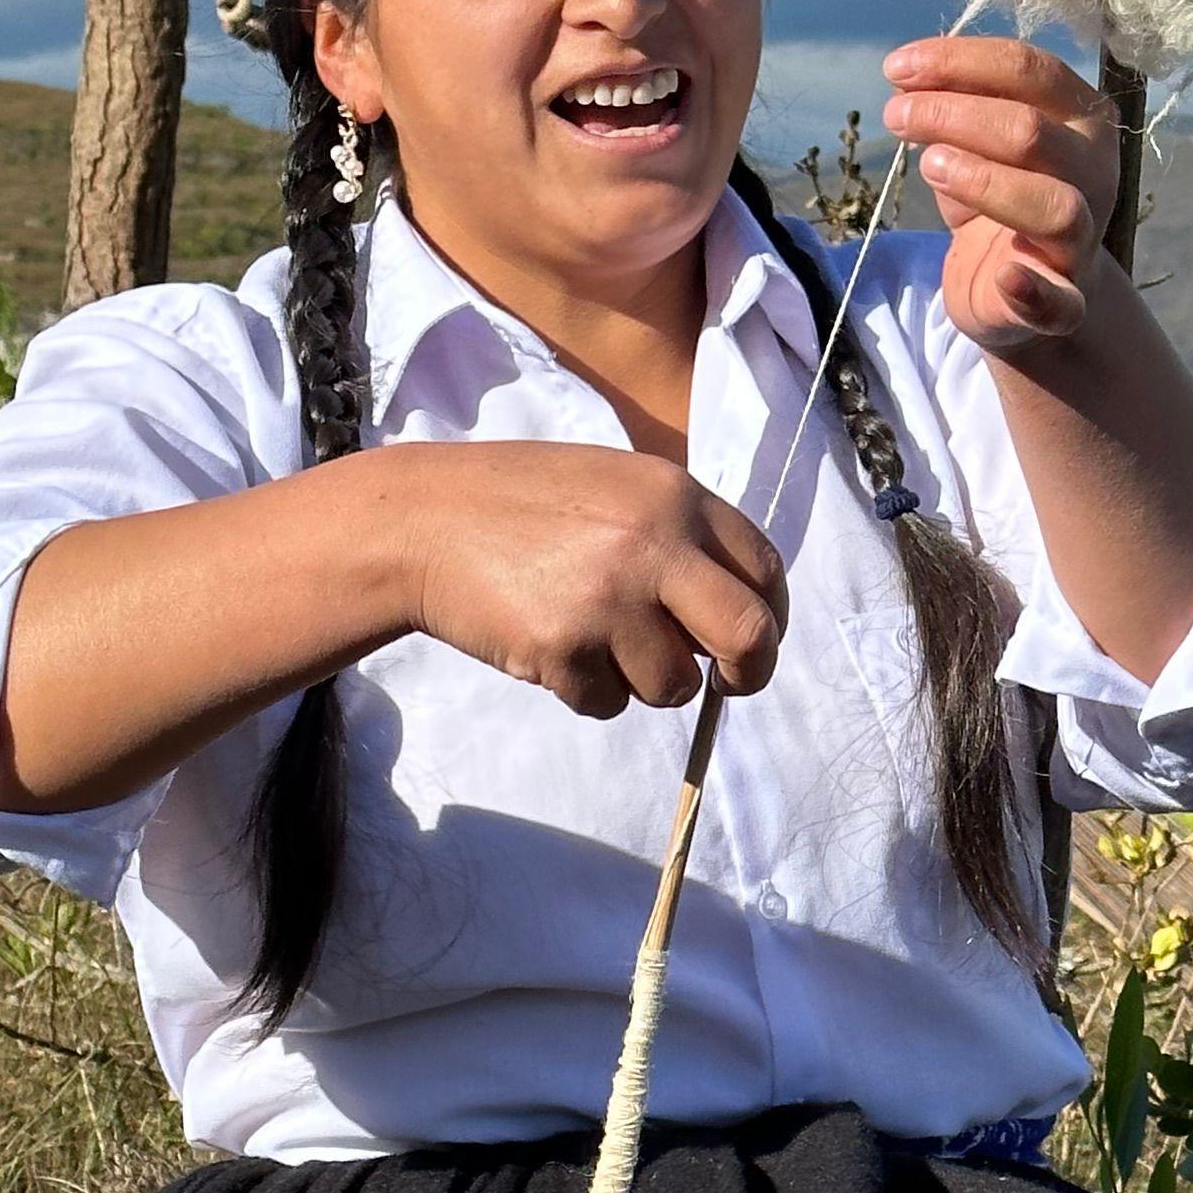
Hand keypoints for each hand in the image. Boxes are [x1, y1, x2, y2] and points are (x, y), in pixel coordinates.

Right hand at [388, 442, 786, 718]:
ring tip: (593, 640)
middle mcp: (652, 543)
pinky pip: (608, 703)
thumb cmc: (523, 506)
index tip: (753, 643)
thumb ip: (680, 539)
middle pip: (749, 637)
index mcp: (675, 495)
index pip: (765, 570)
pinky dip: (586, 690)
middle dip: (749, 674)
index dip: (770, 618)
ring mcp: (608, 599)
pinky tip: (550, 645)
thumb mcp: (616, 489)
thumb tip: (737, 622)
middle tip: (727, 686)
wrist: (423, 522)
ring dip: (645, 682)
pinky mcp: (563, 649)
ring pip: (674, 685)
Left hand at [882, 36, 1121, 361]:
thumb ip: (955, 104)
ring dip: (984, 183)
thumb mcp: (976, 143)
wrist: (1023, 289)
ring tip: (928, 167)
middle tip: (896, 115)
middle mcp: (1095, 172)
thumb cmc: (1000, 198)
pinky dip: (1035, 291)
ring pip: (1055, 206)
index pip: (1030, 71)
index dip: (961, 62)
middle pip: (1032, 132)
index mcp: (1082, 118)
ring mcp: (1086, 238)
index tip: (897, 67)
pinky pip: (1061, 300)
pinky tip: (1006, 279)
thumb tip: (907, 75)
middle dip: (954, 115)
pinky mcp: (1066, 302)